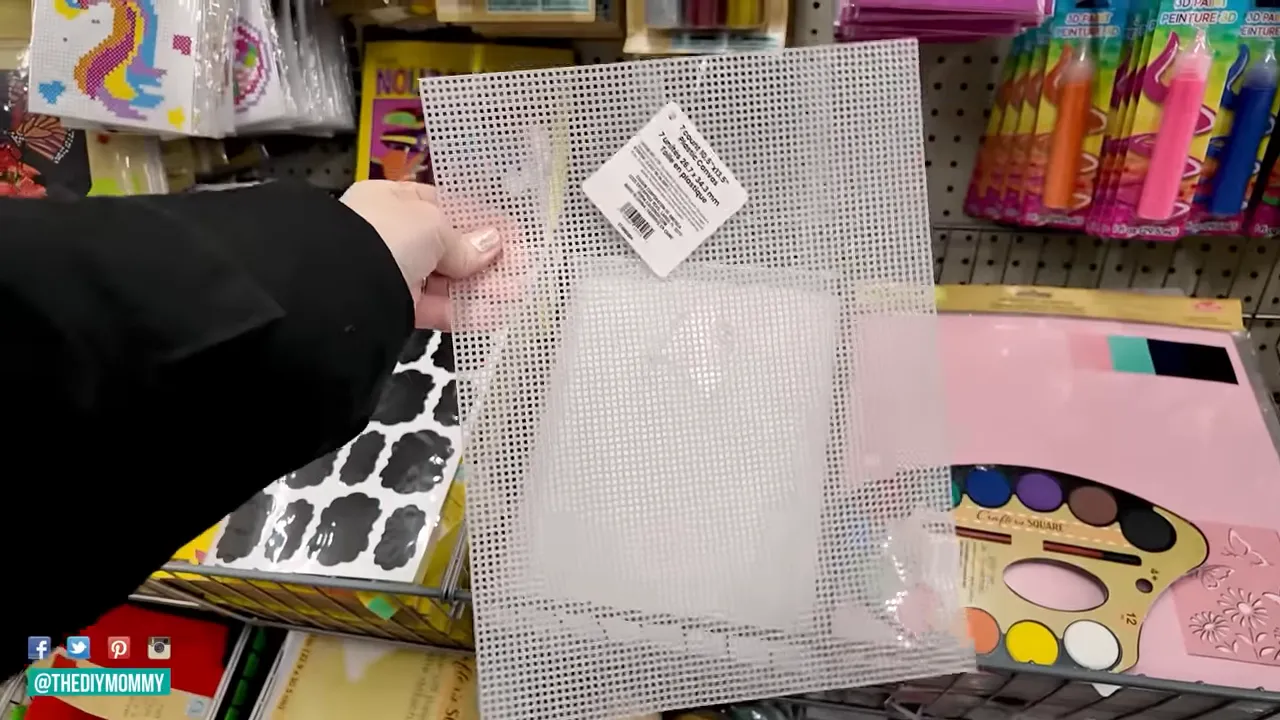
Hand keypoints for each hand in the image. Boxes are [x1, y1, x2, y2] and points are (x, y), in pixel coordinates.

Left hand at [340, 180, 501, 329]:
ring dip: (481, 287)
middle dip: (484, 258)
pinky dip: (465, 312)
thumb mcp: (430, 227)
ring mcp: (392, 274)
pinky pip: (436, 309)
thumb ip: (464, 240)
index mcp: (390, 202)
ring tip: (516, 293)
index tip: (509, 233)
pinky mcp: (396, 310)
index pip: (442, 206)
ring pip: (445, 281)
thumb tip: (493, 244)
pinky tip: (494, 314)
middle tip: (520, 268)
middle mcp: (390, 236)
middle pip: (447, 247)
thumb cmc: (386, 237)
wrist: (337, 289)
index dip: (478, 220)